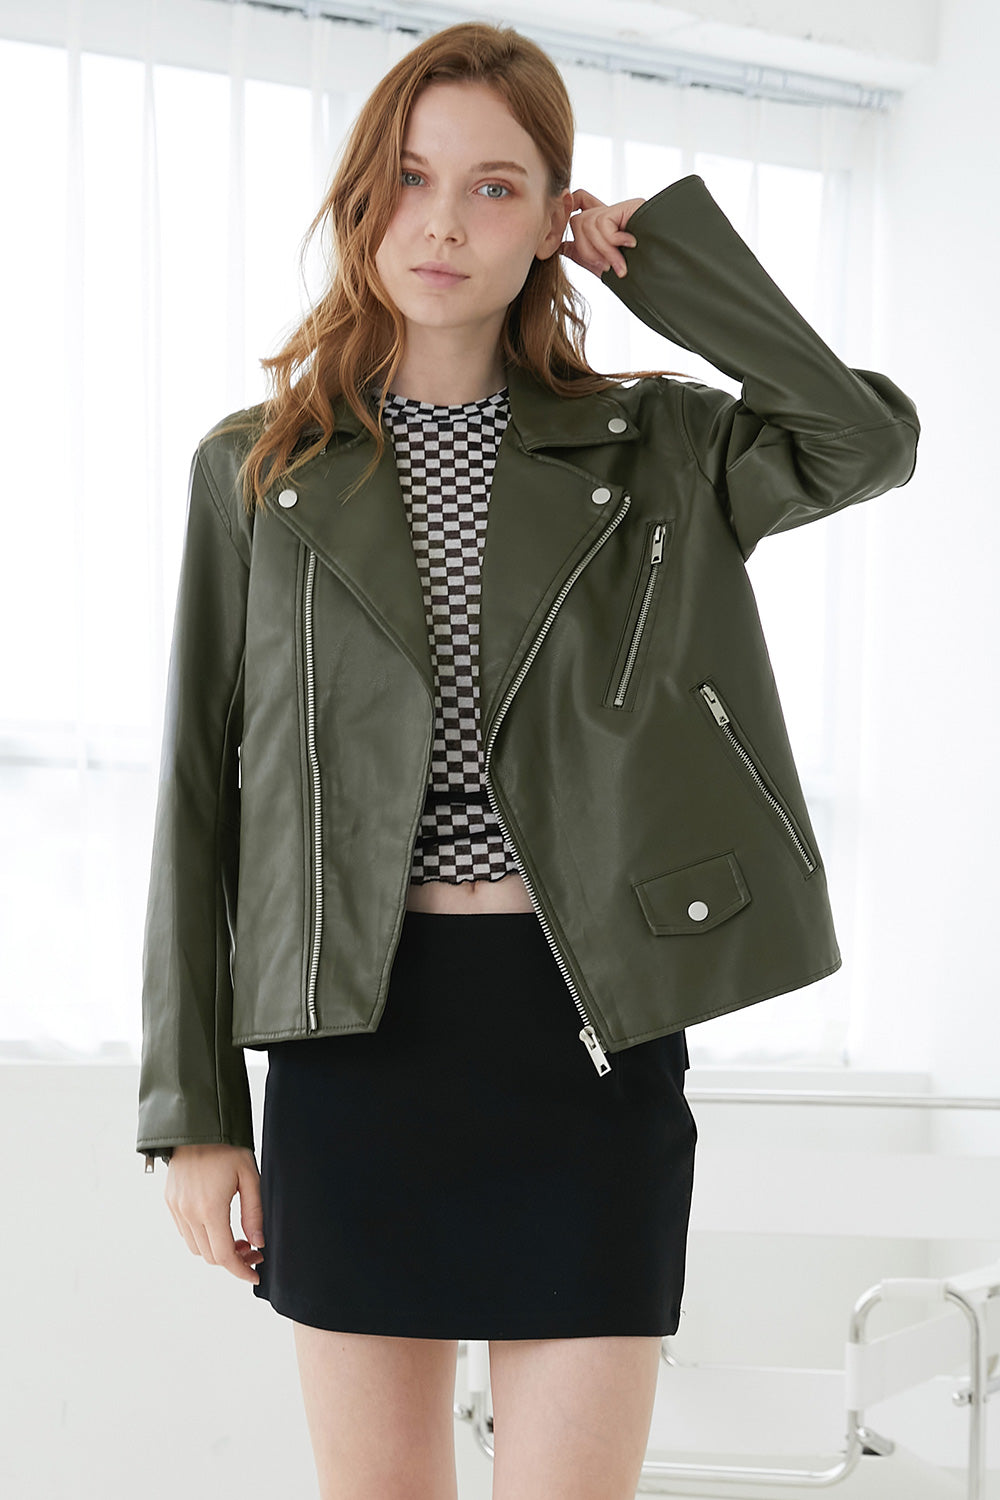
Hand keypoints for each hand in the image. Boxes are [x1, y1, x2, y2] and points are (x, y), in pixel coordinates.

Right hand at [165, 1143, 264, 1284]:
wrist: (197, 1125)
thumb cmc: (227, 1147)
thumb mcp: (250, 1176)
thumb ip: (254, 1213)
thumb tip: (258, 1243)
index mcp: (210, 1208)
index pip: (224, 1255)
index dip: (241, 1271)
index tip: (255, 1275)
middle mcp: (188, 1212)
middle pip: (210, 1256)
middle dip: (233, 1260)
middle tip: (252, 1250)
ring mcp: (176, 1208)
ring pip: (196, 1248)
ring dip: (216, 1250)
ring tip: (237, 1237)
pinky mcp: (170, 1202)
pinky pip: (185, 1233)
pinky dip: (202, 1238)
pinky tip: (218, 1225)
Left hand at [558, 190, 644, 278]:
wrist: (665, 272)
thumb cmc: (638, 273)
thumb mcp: (603, 265)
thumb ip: (582, 254)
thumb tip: (561, 247)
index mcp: (603, 226)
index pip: (577, 203)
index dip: (565, 210)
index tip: (562, 227)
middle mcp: (610, 213)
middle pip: (577, 221)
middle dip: (587, 251)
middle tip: (606, 267)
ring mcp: (619, 209)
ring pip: (586, 224)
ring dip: (602, 251)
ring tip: (620, 265)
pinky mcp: (628, 206)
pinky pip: (602, 223)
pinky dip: (613, 242)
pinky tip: (631, 244)